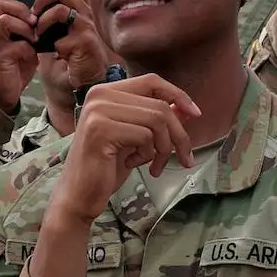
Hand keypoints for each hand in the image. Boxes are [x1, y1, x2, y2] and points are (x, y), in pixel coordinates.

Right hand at [0, 0, 40, 114]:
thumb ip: (28, 26)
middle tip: (33, 18)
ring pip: (4, 20)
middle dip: (20, 7)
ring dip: (24, 25)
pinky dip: (26, 47)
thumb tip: (44, 11)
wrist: (6, 90)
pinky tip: (32, 54)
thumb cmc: (16, 62)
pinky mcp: (0, 57)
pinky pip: (14, 44)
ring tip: (34, 35)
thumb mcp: (24, 40)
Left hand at [31, 0, 111, 89]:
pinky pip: (60, 38)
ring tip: (37, 31)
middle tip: (33, 11)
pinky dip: (50, 45)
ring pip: (60, 10)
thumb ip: (55, 14)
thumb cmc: (72, 50)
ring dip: (43, 20)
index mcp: (81, 8)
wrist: (86, 74)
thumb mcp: (63, 28)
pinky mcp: (83, 43)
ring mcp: (86, 28)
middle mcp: (86, 14)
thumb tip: (33, 3)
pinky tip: (52, 51)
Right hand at [52, 75, 200, 225]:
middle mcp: (99, 95)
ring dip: (163, 148)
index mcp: (106, 91)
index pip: (152, 81)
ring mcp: (98, 111)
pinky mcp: (100, 130)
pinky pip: (144, 136)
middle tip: (184, 158)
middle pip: (159, 105)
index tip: (196, 114)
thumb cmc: (107, 167)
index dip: (177, 95)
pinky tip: (131, 165)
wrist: (80, 195)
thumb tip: (187, 109)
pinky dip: (147, 155)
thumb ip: (158, 120)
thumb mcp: (138, 139)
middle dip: (178, 135)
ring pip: (156, 120)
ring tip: (153, 165)